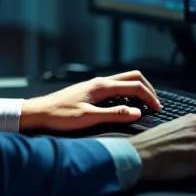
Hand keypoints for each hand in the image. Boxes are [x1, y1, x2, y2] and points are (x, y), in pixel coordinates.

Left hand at [19, 70, 161, 131]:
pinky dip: (127, 93)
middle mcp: (100, 82)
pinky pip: (116, 87)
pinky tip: (126, 105)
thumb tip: (136, 112)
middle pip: (133, 77)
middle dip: (147, 88)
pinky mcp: (91, 90)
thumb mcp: (88, 118)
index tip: (157, 109)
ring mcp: (96, 85)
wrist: (38, 113)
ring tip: (145, 104)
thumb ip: (114, 115)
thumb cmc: (59, 116)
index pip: (134, 86)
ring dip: (138, 89)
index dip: (149, 97)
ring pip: (124, 80)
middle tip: (155, 104)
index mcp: (102, 86)